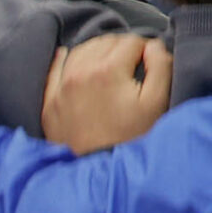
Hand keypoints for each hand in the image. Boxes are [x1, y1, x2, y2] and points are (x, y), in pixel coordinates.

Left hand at [41, 34, 173, 153]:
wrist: (100, 171)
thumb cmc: (131, 138)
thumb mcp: (157, 103)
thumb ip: (161, 66)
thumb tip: (152, 46)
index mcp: (108, 70)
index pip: (131, 41)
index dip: (145, 50)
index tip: (149, 64)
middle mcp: (80, 72)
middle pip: (106, 42)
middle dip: (122, 50)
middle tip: (132, 68)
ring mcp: (61, 86)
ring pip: (81, 50)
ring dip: (98, 52)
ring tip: (110, 66)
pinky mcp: (50, 101)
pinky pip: (54, 67)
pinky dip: (66, 58)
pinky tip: (71, 57)